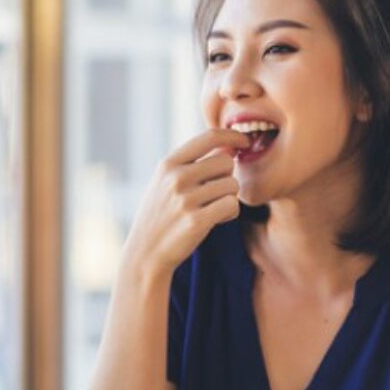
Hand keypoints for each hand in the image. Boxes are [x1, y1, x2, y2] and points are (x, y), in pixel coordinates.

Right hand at [123, 128, 250, 276]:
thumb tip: (228, 147)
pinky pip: (232, 205)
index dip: (232, 136)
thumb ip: (190, 164)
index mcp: (168, 164)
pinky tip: (215, 220)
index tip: (244, 141)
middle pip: (226, 162)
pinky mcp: (197, 221)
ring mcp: (186, 199)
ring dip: (228, 198)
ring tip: (210, 209)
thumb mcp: (164, 183)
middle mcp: (176, 178)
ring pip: (232, 185)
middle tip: (214, 194)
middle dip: (227, 177)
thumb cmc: (160, 216)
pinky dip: (229, 213)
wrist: (145, 254)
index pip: (209, 137)